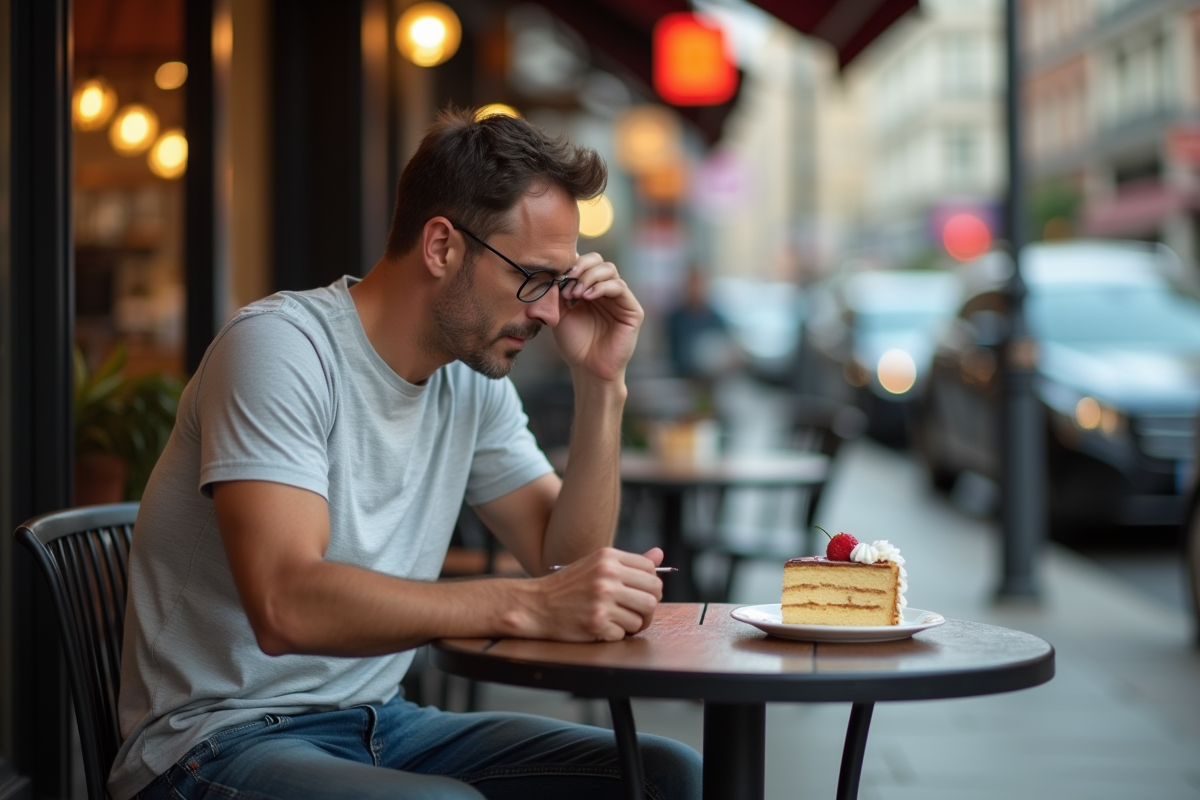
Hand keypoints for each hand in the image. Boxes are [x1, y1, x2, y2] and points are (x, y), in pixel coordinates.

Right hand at [525, 547, 663, 641]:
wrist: (536, 605)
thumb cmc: (568, 586)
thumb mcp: (596, 565)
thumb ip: (629, 563)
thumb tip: (660, 554)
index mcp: (608, 557)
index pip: (651, 569)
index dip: (649, 584)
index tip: (639, 592)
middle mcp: (607, 575)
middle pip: (654, 594)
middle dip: (648, 607)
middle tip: (635, 612)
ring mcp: (602, 599)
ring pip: (642, 618)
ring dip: (632, 624)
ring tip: (616, 620)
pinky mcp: (596, 622)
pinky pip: (624, 634)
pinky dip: (616, 634)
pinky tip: (601, 627)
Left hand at [552, 253, 643, 383]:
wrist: (587, 368)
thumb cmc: (574, 343)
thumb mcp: (560, 312)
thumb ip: (559, 289)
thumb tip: (556, 267)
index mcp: (590, 288)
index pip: (585, 262)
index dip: (572, 264)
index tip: (557, 276)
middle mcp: (606, 290)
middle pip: (598, 261)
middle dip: (581, 267)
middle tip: (567, 282)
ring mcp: (620, 299)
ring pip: (609, 270)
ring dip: (589, 277)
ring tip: (575, 294)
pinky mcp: (632, 310)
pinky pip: (619, 287)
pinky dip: (602, 287)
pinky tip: (587, 297)